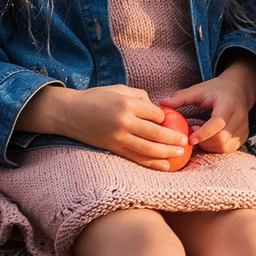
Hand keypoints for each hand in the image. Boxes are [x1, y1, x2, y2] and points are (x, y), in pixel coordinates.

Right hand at [26, 83, 187, 170]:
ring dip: (166, 153)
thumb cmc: (96, 98)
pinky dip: (151, 163)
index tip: (173, 121)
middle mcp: (123, 121)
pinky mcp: (112, 148)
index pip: (155, 113)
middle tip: (186, 142)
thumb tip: (156, 108)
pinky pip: (135, 157)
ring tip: (180, 154)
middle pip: (155, 133)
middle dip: (173, 138)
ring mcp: (118, 137)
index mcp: (127, 103)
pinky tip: (164, 166)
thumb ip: (139, 97)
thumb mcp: (118, 89)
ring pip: (148, 148)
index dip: (165, 118)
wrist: (69, 113)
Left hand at [163, 57, 255, 155]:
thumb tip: (162, 104)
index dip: (204, 132)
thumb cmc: (215, 90)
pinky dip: (215, 148)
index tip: (190, 138)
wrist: (238, 90)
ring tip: (199, 136)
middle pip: (222, 138)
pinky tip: (207, 140)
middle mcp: (239, 116)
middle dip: (204, 141)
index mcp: (228, 103)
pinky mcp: (243, 137)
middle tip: (192, 134)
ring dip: (208, 146)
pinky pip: (228, 149)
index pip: (219, 122)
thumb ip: (181, 97)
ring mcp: (243, 128)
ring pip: (225, 147)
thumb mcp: (198, 90)